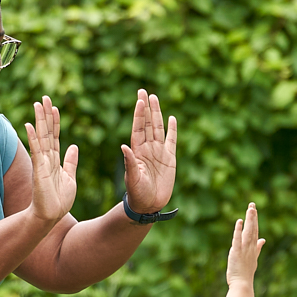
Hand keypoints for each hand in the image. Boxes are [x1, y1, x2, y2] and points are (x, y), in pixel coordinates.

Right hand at [24, 96, 79, 224]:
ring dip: (39, 121)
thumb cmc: (59, 200)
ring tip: (37, 104)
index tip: (55, 107)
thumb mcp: (70, 177)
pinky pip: (36, 151)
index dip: (56, 121)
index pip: (56, 136)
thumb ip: (71, 161)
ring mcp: (42, 163)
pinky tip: (28, 126)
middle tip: (45, 97)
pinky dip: (33, 138)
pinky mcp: (39, 170)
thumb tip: (74, 146)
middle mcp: (47, 158)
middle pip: (47, 132)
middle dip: (47, 115)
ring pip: (42, 137)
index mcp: (55, 160)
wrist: (51, 216)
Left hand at [122, 89, 177, 216]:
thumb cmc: (137, 193)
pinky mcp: (170, 159)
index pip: (138, 128)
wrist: (148, 205)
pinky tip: (171, 118)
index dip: (139, 114)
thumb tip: (123, 146)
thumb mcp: (132, 178)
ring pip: (158, 128)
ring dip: (157, 113)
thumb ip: (129, 162)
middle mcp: (148, 148)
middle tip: (143, 91)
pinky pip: (171, 141)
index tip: (139, 101)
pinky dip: (172, 130)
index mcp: (137, 151)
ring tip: (155, 98)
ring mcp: (159, 152)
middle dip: (146, 107)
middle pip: (147, 123)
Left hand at [227, 204, 264, 288]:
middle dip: (253, 216)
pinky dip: (238, 231)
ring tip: (250, 209)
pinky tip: (239, 222)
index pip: (255, 231)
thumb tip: (263, 240)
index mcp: (253, 248)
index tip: (254, 210)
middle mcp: (250, 247)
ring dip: (249, 220)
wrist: (243, 285)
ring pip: (248, 232)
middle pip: (253, 229)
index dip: (255, 220)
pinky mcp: (237, 253)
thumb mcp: (253, 258)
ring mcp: (244, 250)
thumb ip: (258, 248)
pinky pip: (238, 240)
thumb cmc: (246, 273)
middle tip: (252, 204)